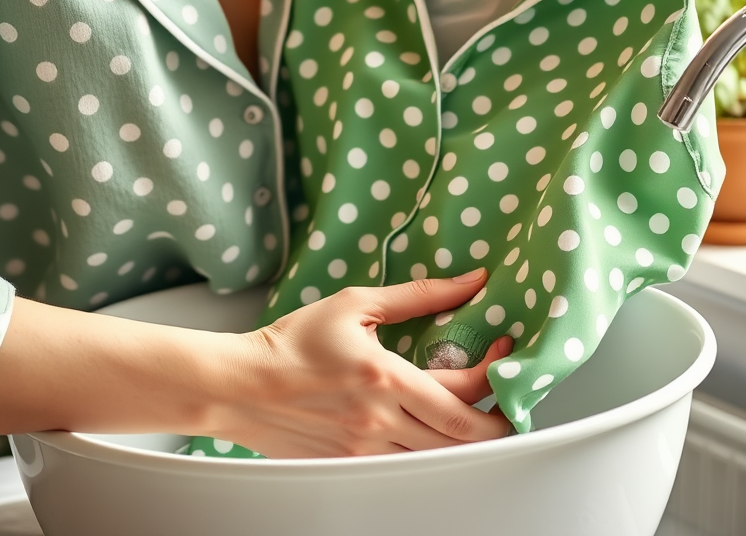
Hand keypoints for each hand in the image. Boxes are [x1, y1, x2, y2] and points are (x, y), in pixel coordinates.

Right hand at [212, 269, 513, 457]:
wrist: (241, 385)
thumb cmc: (291, 344)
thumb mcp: (354, 304)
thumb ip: (417, 295)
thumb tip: (467, 283)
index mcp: (385, 377)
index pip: (463, 391)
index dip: (495, 376)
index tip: (502, 355)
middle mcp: (380, 419)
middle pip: (462, 435)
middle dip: (495, 422)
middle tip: (504, 403)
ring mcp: (366, 448)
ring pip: (437, 454)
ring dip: (462, 437)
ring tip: (470, 413)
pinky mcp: (351, 463)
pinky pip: (404, 462)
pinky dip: (426, 447)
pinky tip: (426, 428)